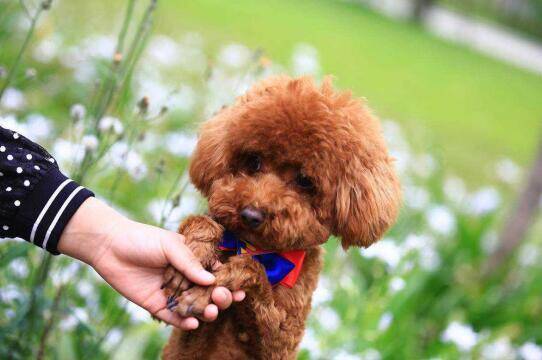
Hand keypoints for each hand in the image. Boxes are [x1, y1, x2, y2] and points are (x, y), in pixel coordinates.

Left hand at [58, 197, 244, 329]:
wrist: (110, 246)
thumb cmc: (143, 239)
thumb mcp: (170, 245)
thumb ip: (190, 262)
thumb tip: (212, 280)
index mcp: (192, 260)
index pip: (216, 273)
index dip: (229, 281)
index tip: (241, 288)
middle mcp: (185, 278)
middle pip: (208, 293)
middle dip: (220, 298)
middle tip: (222, 298)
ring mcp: (172, 292)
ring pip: (194, 307)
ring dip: (205, 311)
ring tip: (210, 312)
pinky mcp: (157, 305)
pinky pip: (174, 317)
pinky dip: (185, 322)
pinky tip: (193, 322)